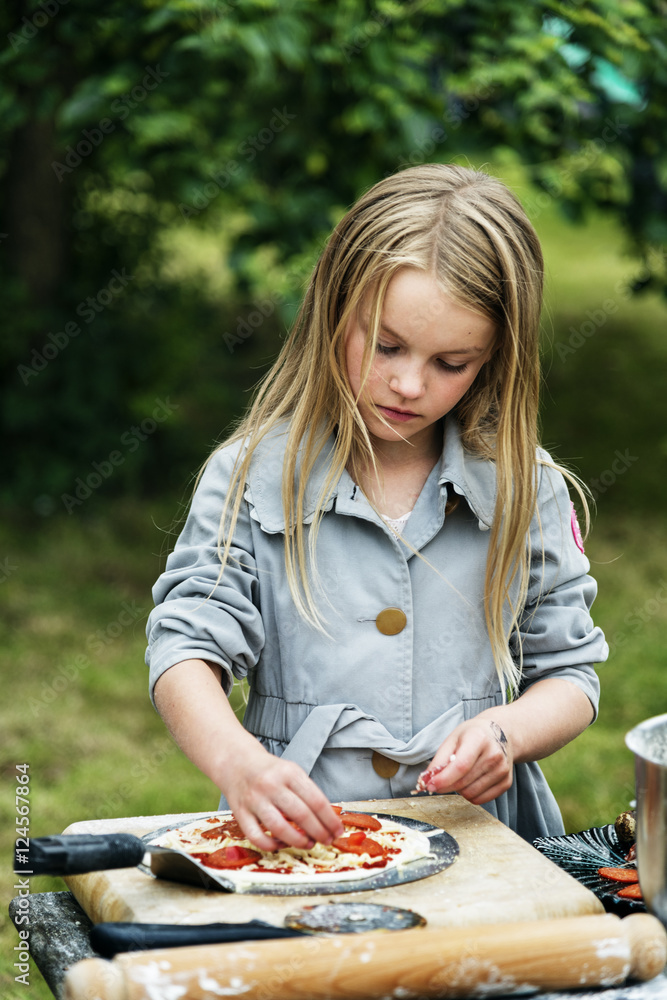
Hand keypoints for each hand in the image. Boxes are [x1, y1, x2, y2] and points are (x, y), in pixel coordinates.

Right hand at [220, 743, 343, 851]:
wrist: (237, 762)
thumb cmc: (270, 771)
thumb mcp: (291, 772)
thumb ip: (307, 792)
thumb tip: (327, 819)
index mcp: (289, 773)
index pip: (316, 800)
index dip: (330, 819)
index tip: (338, 830)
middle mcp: (271, 785)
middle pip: (301, 814)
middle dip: (319, 832)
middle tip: (328, 840)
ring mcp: (254, 799)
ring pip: (279, 828)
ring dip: (298, 841)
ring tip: (308, 843)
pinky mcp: (240, 812)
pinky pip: (256, 836)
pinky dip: (271, 845)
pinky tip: (281, 844)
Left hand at [417, 716, 513, 804]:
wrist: (501, 734)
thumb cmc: (474, 735)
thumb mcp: (453, 738)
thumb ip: (439, 759)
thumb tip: (428, 780)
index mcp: (479, 738)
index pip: (461, 766)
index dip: (443, 779)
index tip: (430, 785)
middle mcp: (494, 755)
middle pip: (463, 782)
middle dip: (446, 785)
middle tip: (440, 780)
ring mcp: (502, 770)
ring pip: (471, 794)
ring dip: (459, 790)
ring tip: (460, 776)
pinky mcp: (506, 782)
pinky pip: (481, 799)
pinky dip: (470, 794)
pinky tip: (470, 781)